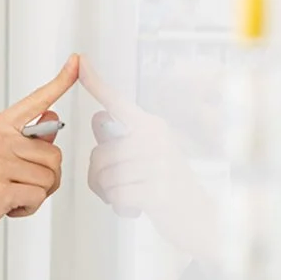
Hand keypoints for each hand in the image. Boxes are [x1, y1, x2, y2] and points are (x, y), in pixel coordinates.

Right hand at [0, 55, 79, 270]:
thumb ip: (25, 139)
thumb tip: (52, 118)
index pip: (35, 101)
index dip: (60, 82)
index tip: (77, 61)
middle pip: (54, 155)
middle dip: (44, 179)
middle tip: (17, 187)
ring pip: (49, 178)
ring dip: (35, 195)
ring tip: (8, 196)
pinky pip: (37, 197)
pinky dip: (27, 208)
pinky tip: (5, 207)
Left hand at [83, 60, 224, 262]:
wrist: (200, 218)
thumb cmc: (168, 187)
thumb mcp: (148, 156)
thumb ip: (122, 138)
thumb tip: (98, 117)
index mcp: (151, 126)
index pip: (118, 103)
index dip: (96, 83)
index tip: (80, 60)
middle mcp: (155, 138)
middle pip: (99, 154)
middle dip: (100, 177)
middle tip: (120, 188)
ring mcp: (158, 162)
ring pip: (105, 176)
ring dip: (110, 193)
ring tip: (132, 196)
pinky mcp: (157, 189)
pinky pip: (116, 195)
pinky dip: (120, 205)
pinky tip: (136, 207)